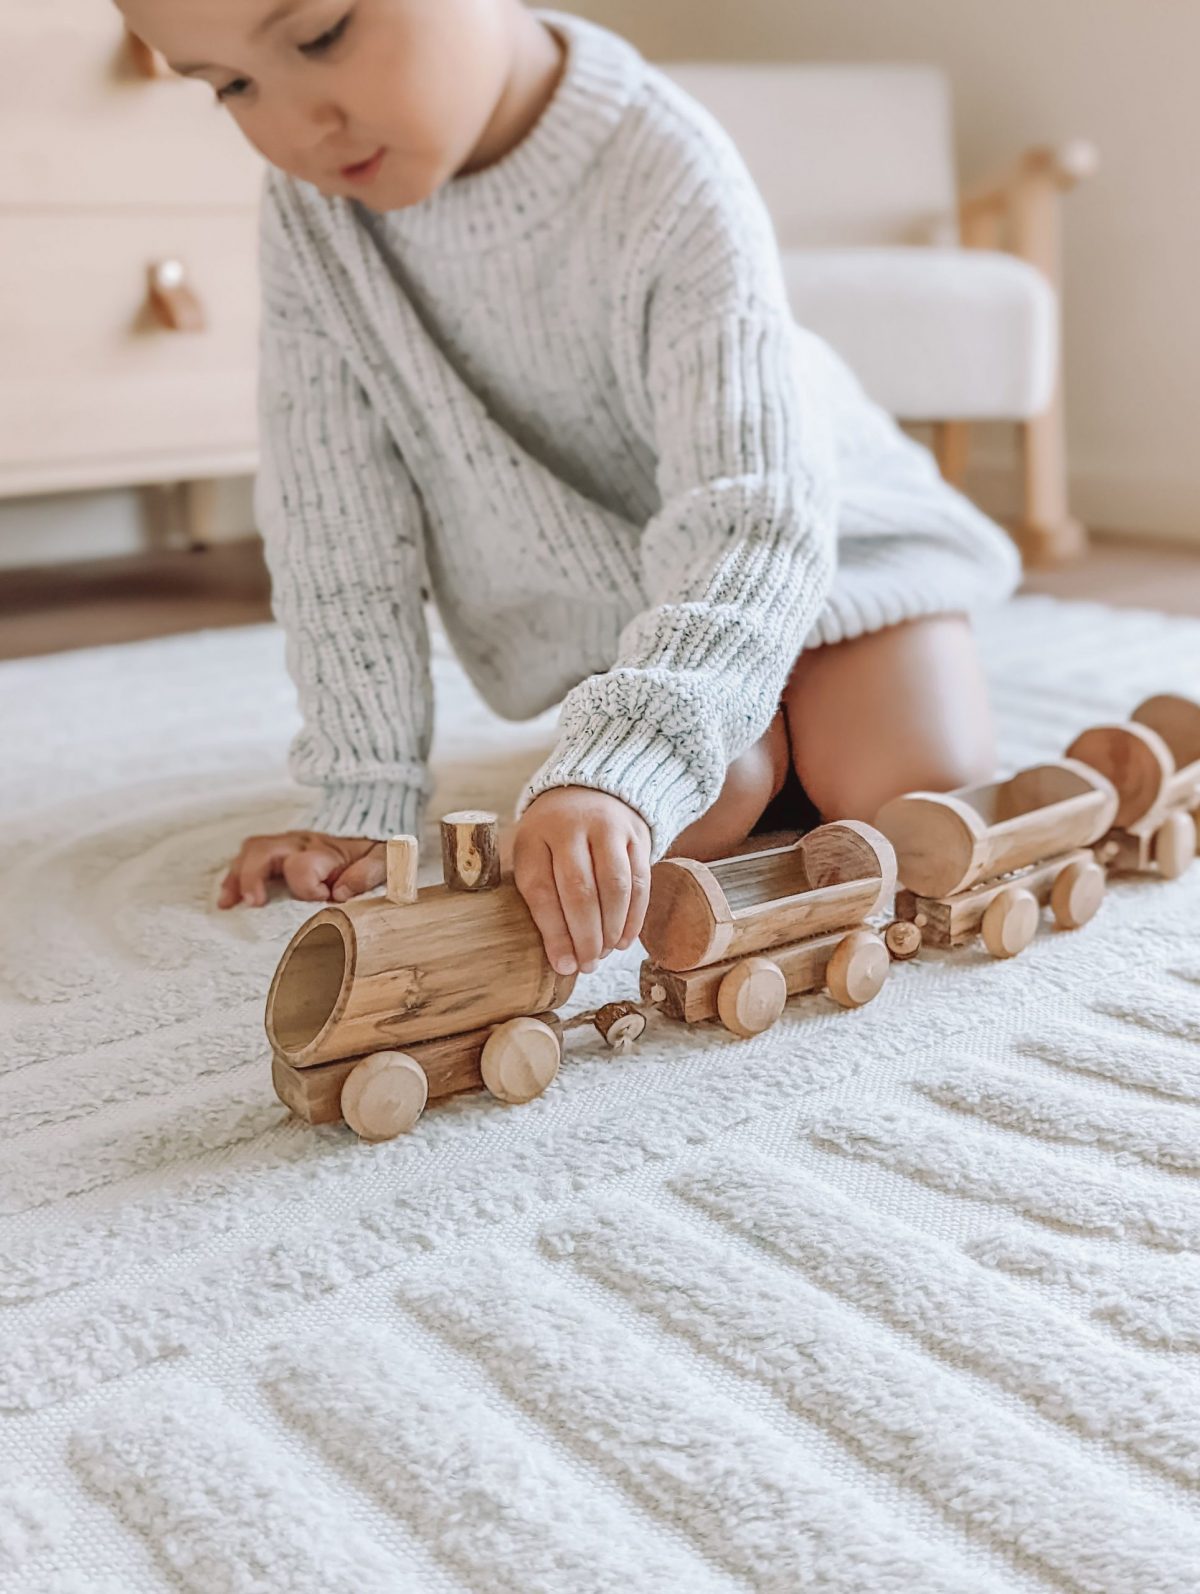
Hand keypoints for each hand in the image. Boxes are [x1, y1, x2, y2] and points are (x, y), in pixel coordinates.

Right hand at [218, 831, 384, 907]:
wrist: (370, 822)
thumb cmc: (374, 848)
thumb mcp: (383, 860)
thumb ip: (367, 874)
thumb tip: (339, 893)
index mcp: (325, 849)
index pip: (303, 866)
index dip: (308, 888)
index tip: (324, 898)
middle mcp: (300, 842)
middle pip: (264, 850)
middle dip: (253, 877)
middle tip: (254, 903)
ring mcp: (286, 843)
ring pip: (251, 851)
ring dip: (237, 876)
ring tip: (228, 902)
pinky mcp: (279, 847)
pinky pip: (249, 855)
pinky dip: (235, 876)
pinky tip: (228, 897)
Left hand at [512, 787, 651, 975]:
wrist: (589, 790)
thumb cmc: (552, 837)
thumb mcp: (530, 852)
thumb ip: (535, 893)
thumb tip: (555, 957)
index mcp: (535, 835)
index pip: (542, 890)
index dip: (554, 933)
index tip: (563, 965)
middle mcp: (571, 826)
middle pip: (580, 890)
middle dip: (586, 937)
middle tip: (588, 965)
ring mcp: (608, 827)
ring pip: (615, 886)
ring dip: (612, 929)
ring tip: (605, 953)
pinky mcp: (637, 834)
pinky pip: (641, 880)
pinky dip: (635, 916)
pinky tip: (625, 939)